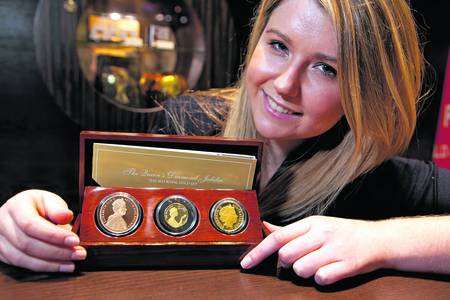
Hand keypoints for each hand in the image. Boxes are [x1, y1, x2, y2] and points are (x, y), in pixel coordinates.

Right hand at [0, 190, 85, 271]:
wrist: (24, 212)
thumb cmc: (39, 206)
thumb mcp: (49, 200)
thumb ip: (57, 208)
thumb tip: (67, 216)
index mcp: (15, 206)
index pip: (31, 225)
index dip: (53, 235)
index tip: (75, 240)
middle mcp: (3, 224)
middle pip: (27, 244)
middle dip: (56, 252)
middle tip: (78, 253)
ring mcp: (0, 240)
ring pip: (23, 258)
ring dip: (51, 263)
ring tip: (72, 263)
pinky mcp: (3, 254)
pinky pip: (23, 265)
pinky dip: (44, 267)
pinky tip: (61, 266)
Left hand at [241, 216, 385, 284]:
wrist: (379, 239)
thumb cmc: (343, 233)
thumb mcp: (316, 225)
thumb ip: (290, 230)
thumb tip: (265, 227)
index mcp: (311, 223)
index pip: (277, 237)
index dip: (258, 252)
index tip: (245, 264)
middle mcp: (321, 233)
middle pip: (286, 255)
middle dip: (289, 263)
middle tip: (303, 258)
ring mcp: (335, 249)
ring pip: (301, 269)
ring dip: (306, 272)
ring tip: (319, 263)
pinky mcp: (348, 264)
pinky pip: (321, 279)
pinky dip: (322, 279)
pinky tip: (331, 270)